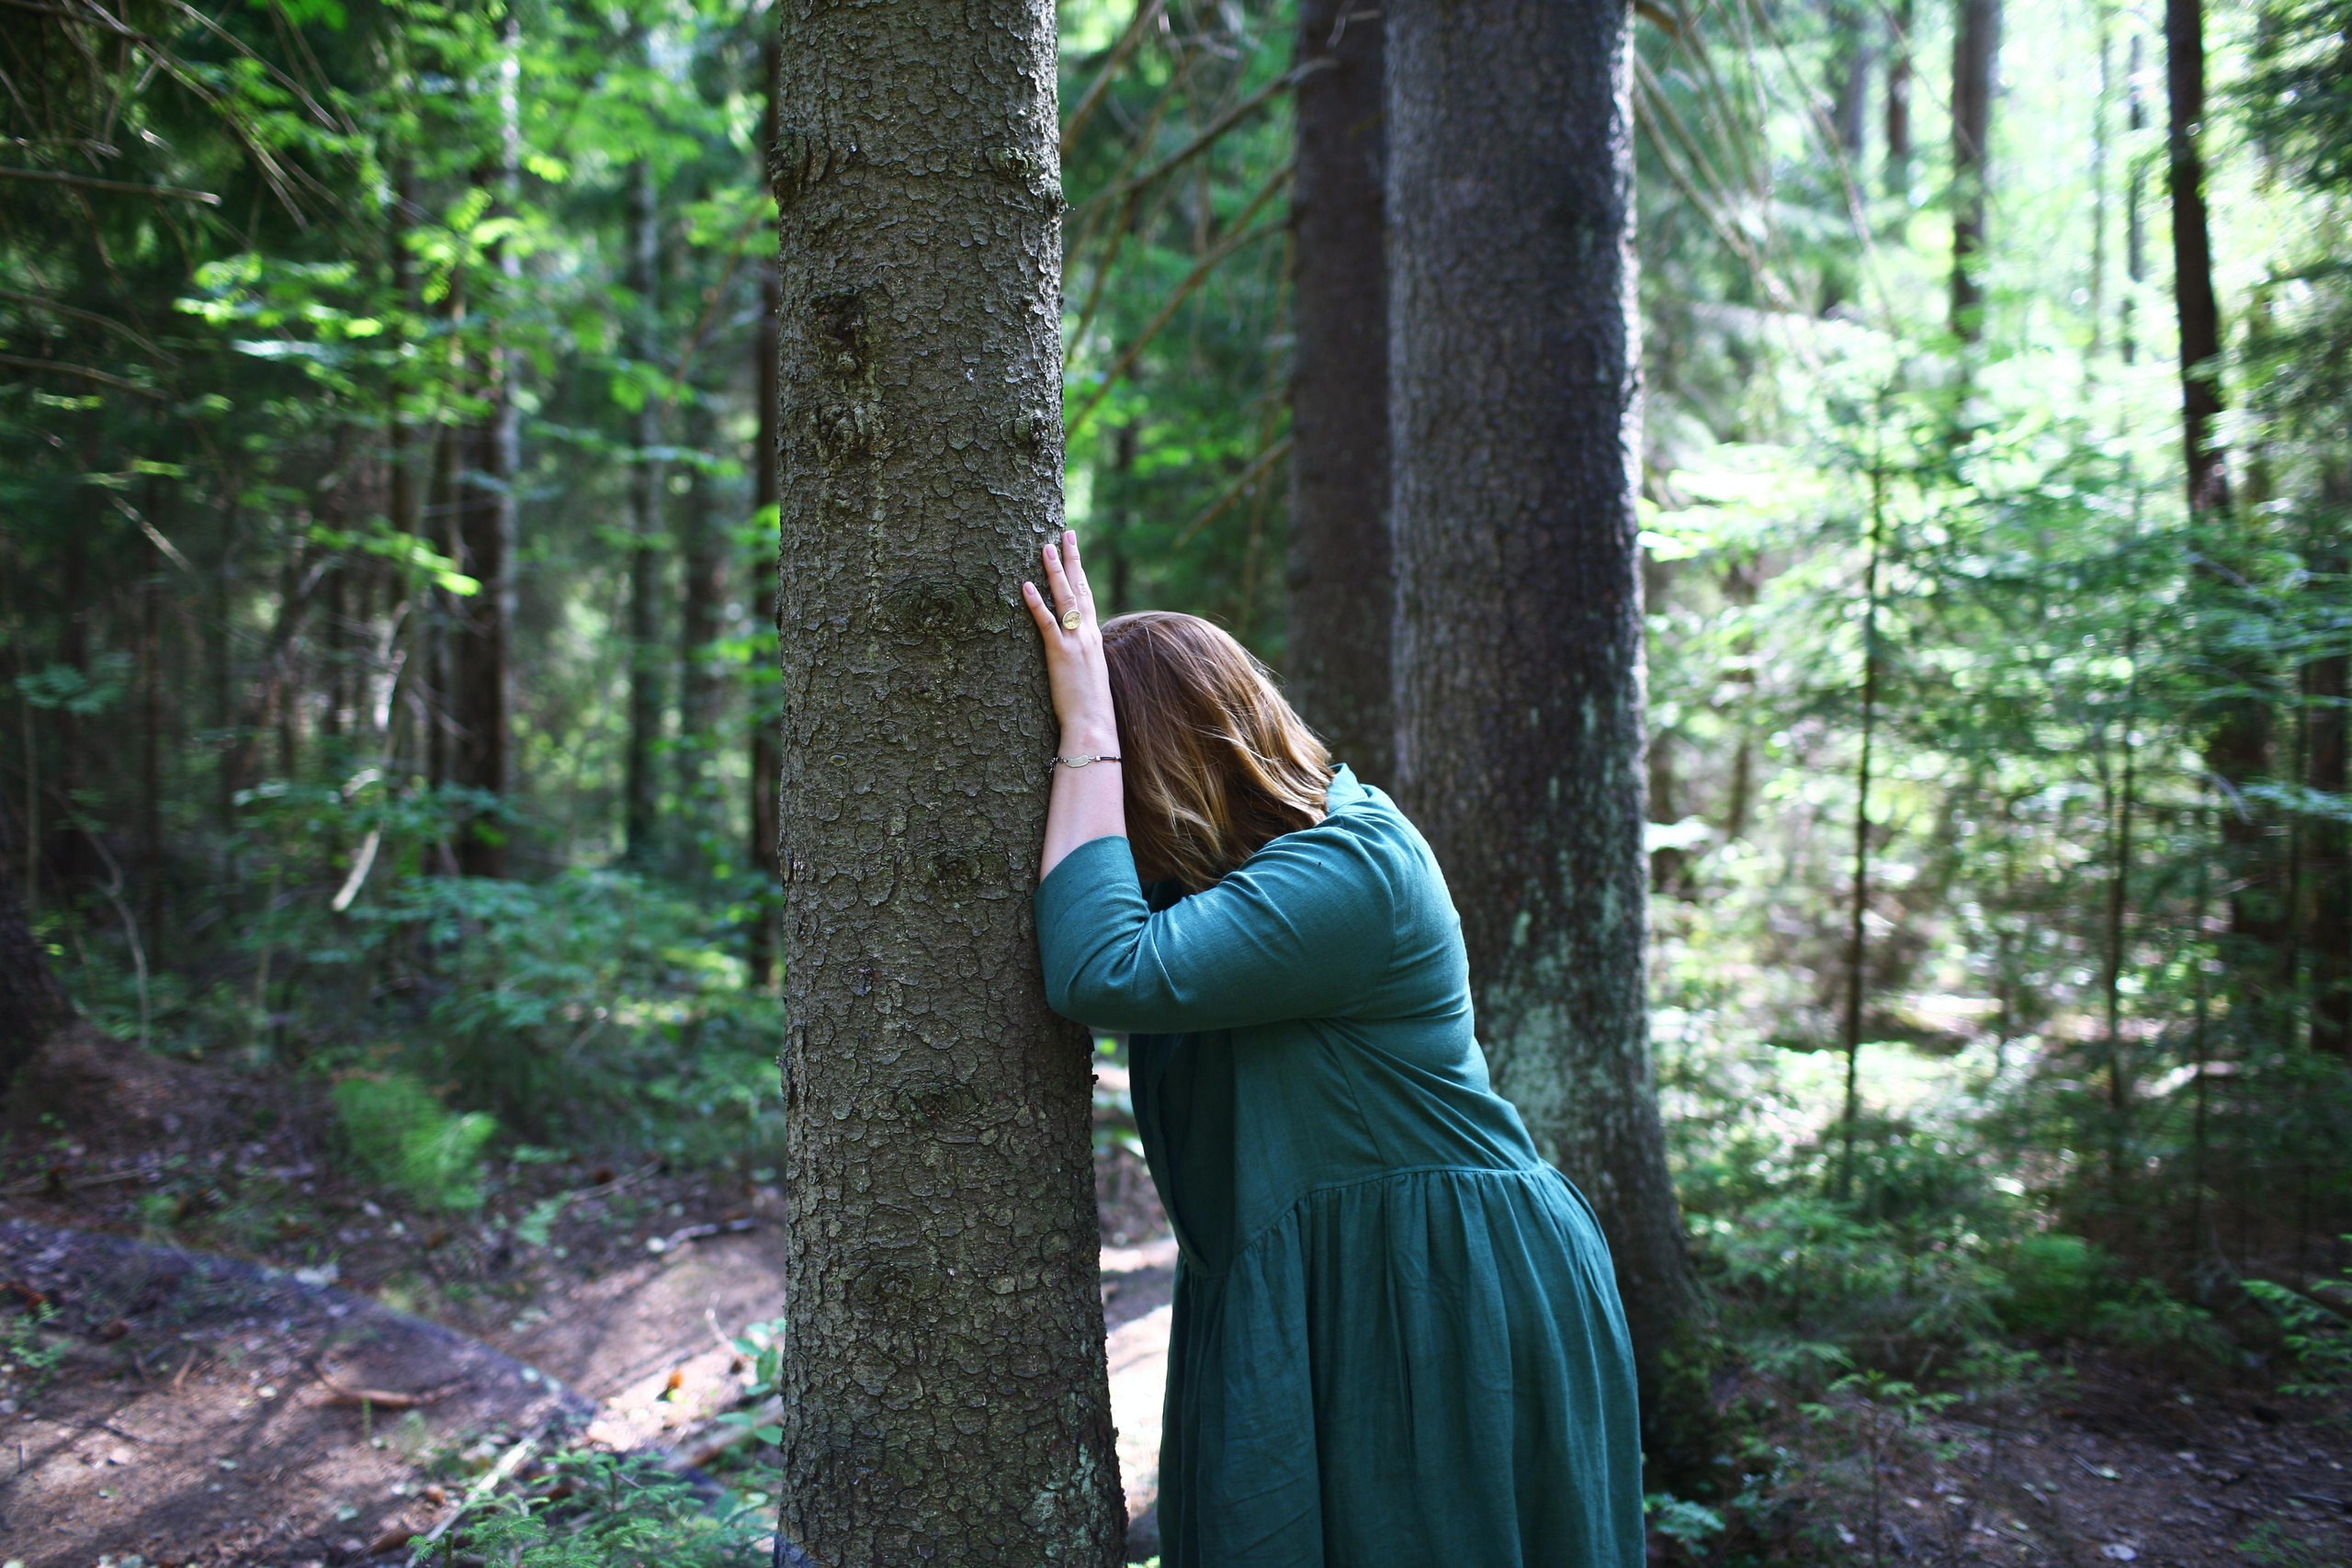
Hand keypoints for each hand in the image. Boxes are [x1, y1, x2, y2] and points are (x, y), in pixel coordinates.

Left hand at [1021, 529, 1116, 748]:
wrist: (1094, 725)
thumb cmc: (1089, 706)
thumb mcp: (1089, 674)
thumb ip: (1081, 655)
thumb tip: (1072, 649)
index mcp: (1093, 637)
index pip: (1087, 596)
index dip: (1080, 572)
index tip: (1074, 549)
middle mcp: (1087, 634)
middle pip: (1080, 588)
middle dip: (1072, 559)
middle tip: (1066, 532)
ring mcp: (1075, 642)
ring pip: (1065, 598)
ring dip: (1054, 570)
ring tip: (1045, 546)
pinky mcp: (1060, 654)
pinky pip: (1047, 623)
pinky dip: (1036, 603)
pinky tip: (1025, 585)